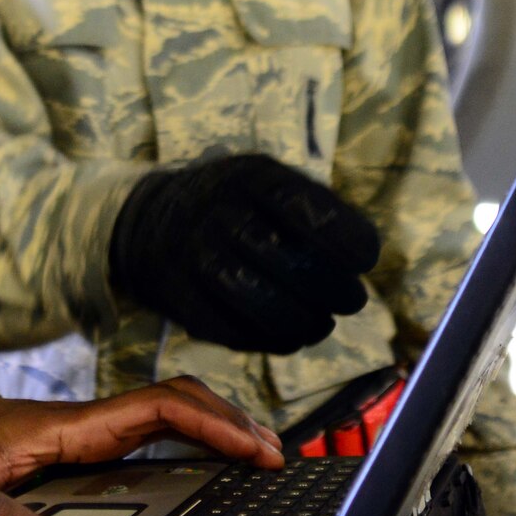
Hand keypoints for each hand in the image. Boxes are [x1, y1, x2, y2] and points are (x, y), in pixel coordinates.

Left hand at [0, 376, 284, 490]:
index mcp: (80, 424)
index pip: (159, 407)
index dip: (208, 422)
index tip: (248, 447)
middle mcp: (102, 417)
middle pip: (182, 399)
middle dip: (232, 421)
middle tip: (275, 455)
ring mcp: (106, 424)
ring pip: (178, 407)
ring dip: (222, 423)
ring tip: (265, 451)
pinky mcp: (105, 437)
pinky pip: (165, 425)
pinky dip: (201, 433)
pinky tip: (222, 454)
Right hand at [107, 153, 381, 354]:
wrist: (151, 219)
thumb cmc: (233, 204)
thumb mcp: (267, 183)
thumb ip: (313, 210)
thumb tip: (363, 252)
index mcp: (249, 175)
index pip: (302, 206)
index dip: (342, 238)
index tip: (364, 261)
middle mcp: (216, 209)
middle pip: (281, 255)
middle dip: (328, 287)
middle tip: (350, 301)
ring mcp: (190, 250)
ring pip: (250, 294)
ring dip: (299, 321)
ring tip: (321, 325)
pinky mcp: (173, 292)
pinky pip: (222, 326)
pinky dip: (263, 340)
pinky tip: (287, 337)